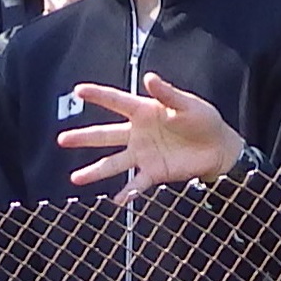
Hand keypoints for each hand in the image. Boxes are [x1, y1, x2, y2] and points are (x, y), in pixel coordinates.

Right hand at [54, 73, 243, 199]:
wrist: (219, 148)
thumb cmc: (204, 121)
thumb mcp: (188, 105)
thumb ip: (168, 94)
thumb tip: (149, 78)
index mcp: (145, 111)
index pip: (117, 102)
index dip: (98, 95)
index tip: (78, 90)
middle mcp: (138, 133)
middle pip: (105, 135)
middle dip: (83, 138)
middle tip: (62, 140)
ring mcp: (143, 155)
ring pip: (113, 163)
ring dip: (95, 171)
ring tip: (75, 178)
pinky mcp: (154, 173)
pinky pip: (136, 184)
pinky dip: (127, 193)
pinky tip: (115, 202)